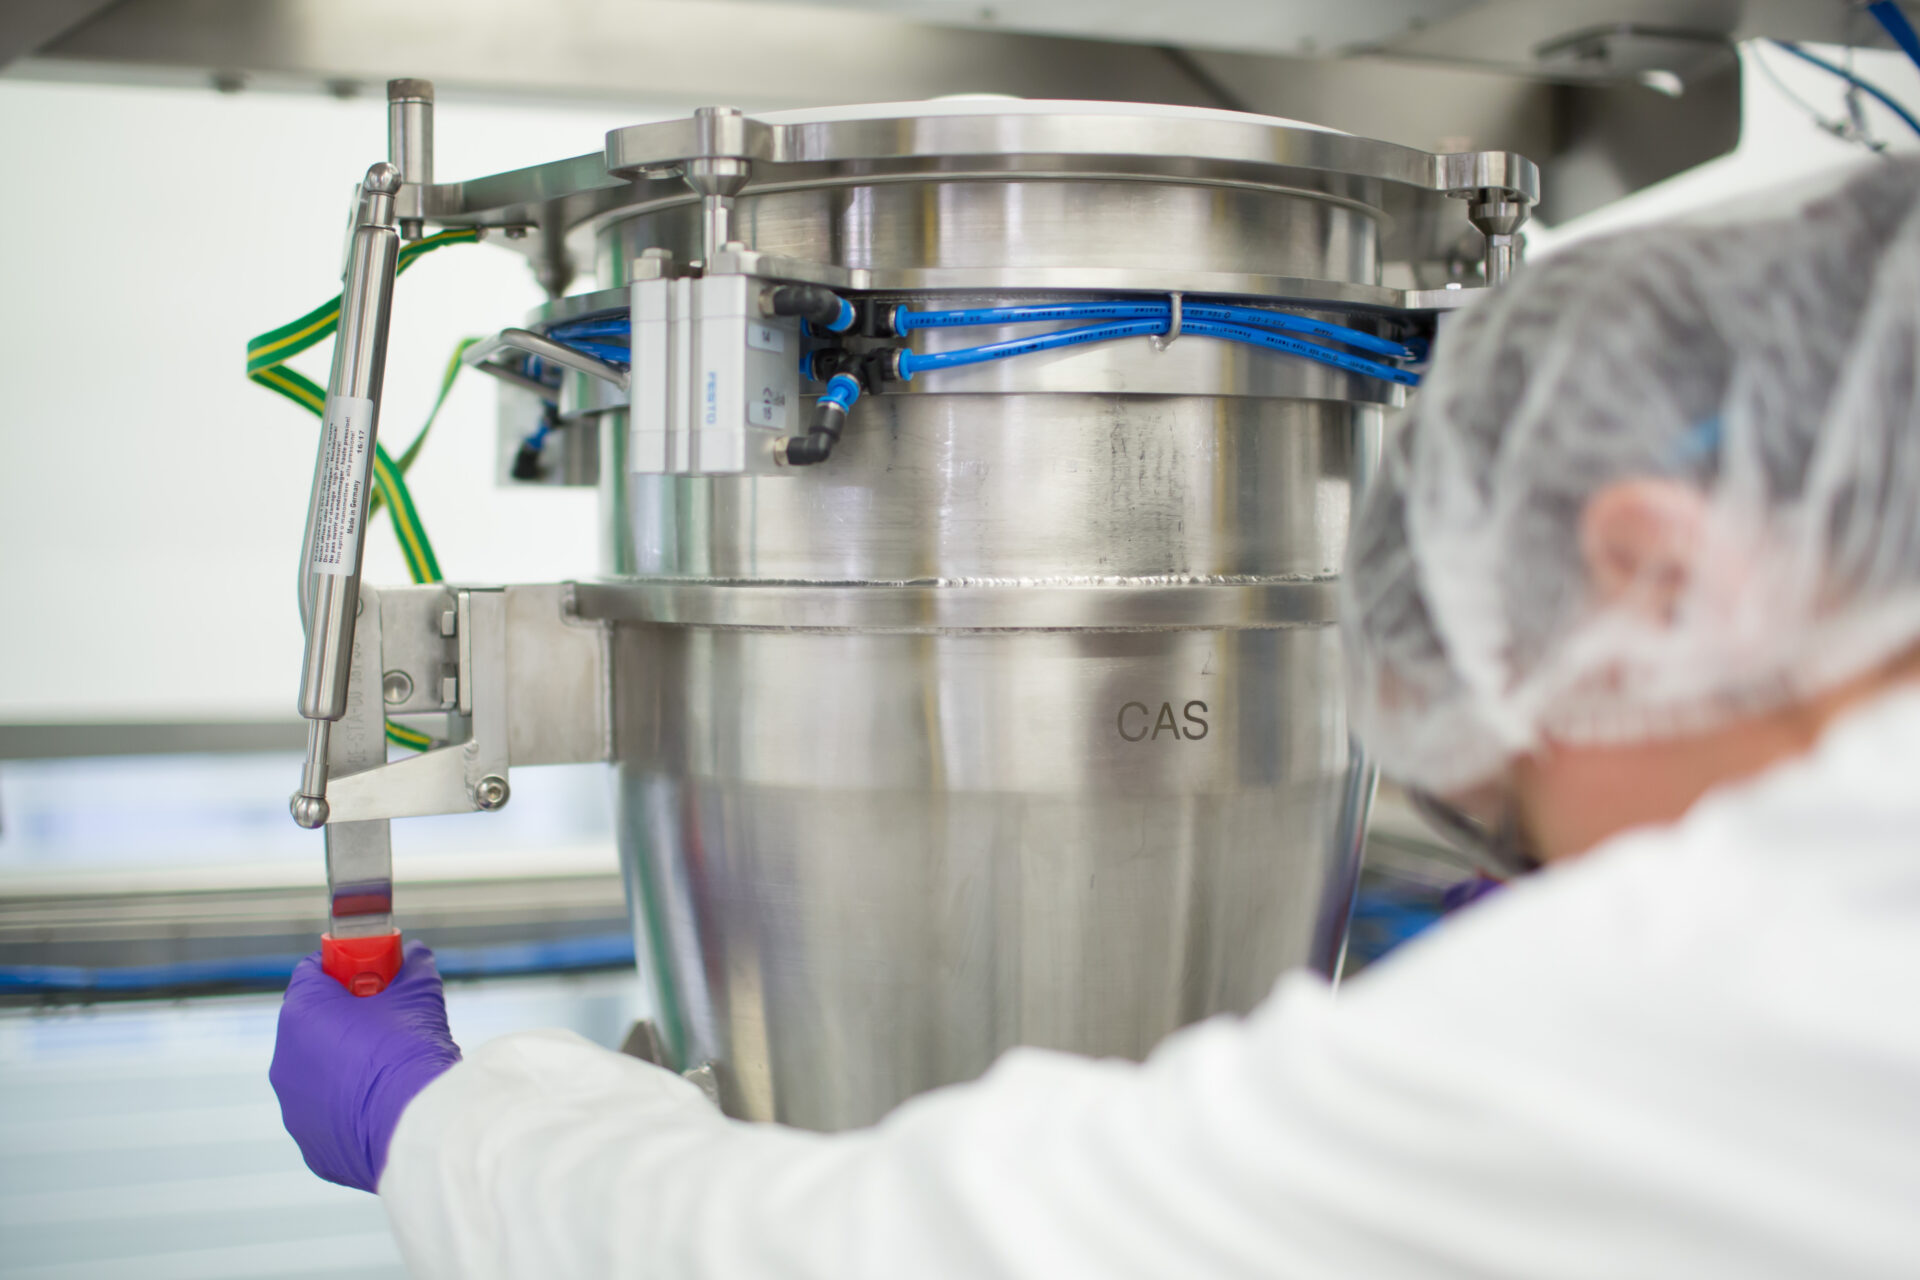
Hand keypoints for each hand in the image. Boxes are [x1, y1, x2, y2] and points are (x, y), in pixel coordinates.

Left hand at [270, 940, 461, 1190]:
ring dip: (346, 1066)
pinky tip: (385, 1107)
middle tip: (388, 1020)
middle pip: (313, 1024)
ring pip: (318, 1074)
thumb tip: (414, 955)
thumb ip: (412, 966)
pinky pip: (328, 1116)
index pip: (312, 972)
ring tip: (391, 1070)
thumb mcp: (419, 993)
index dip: (345, 969)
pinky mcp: (310, 1144)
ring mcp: (293, 1106)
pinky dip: (350, 1108)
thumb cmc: (410, 1051)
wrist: (416, 1126)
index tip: (373, 975)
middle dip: (346, 1018)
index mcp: (302, 1013)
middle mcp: (285, 1059)